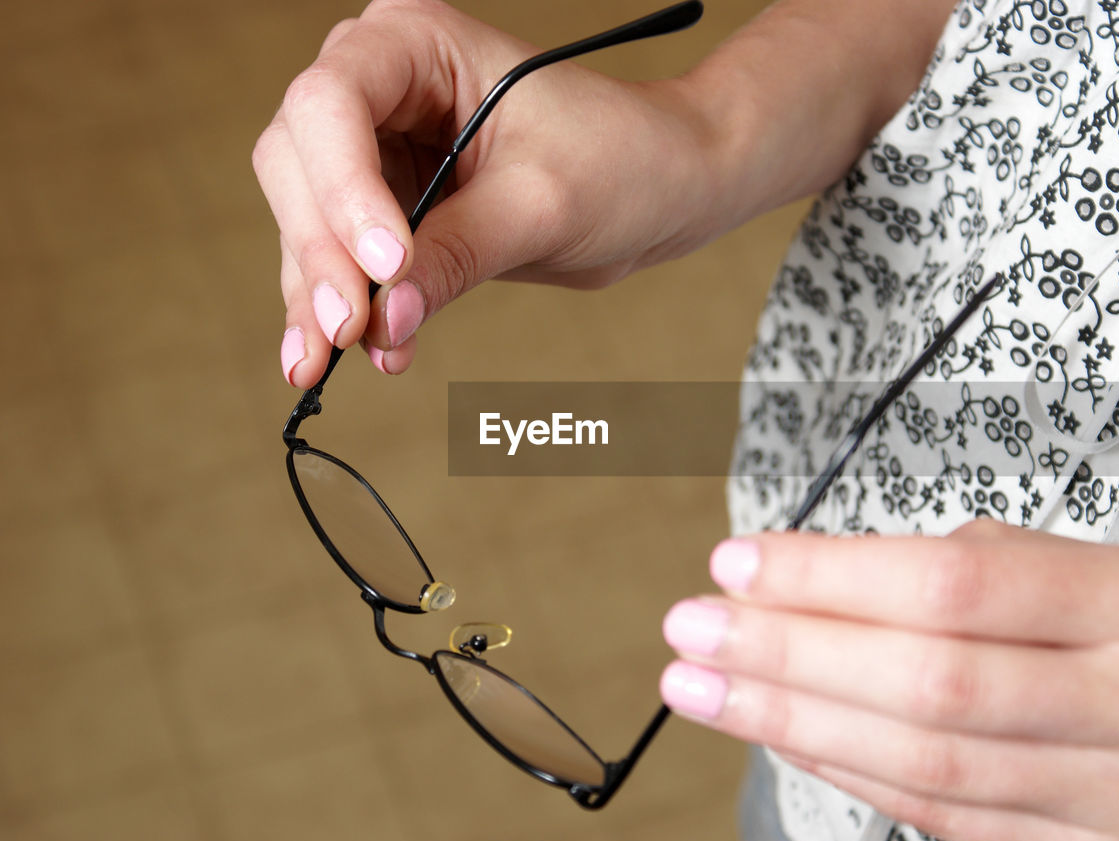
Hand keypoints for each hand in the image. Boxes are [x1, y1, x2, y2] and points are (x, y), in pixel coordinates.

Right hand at [253, 0, 719, 385]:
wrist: (662, 189)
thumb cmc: (621, 160)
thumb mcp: (542, 204)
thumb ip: (459, 253)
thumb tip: (387, 316)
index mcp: (415, 43)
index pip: (332, 103)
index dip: (344, 189)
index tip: (386, 266)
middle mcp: (379, 84)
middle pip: (298, 160)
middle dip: (321, 250)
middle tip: (348, 327)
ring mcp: (375, 148)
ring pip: (305, 217)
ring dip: (314, 291)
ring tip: (326, 361)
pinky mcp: (387, 207)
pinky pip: (339, 257)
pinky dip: (337, 306)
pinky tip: (339, 355)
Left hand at [660, 520, 1118, 840]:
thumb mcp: (1089, 567)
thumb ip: (966, 572)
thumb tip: (808, 584)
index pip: (957, 584)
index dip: (832, 577)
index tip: (739, 564)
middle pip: (929, 683)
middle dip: (788, 656)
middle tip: (693, 629)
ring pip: (922, 766)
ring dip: (790, 723)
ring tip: (704, 687)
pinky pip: (939, 820)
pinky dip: (846, 772)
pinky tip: (782, 736)